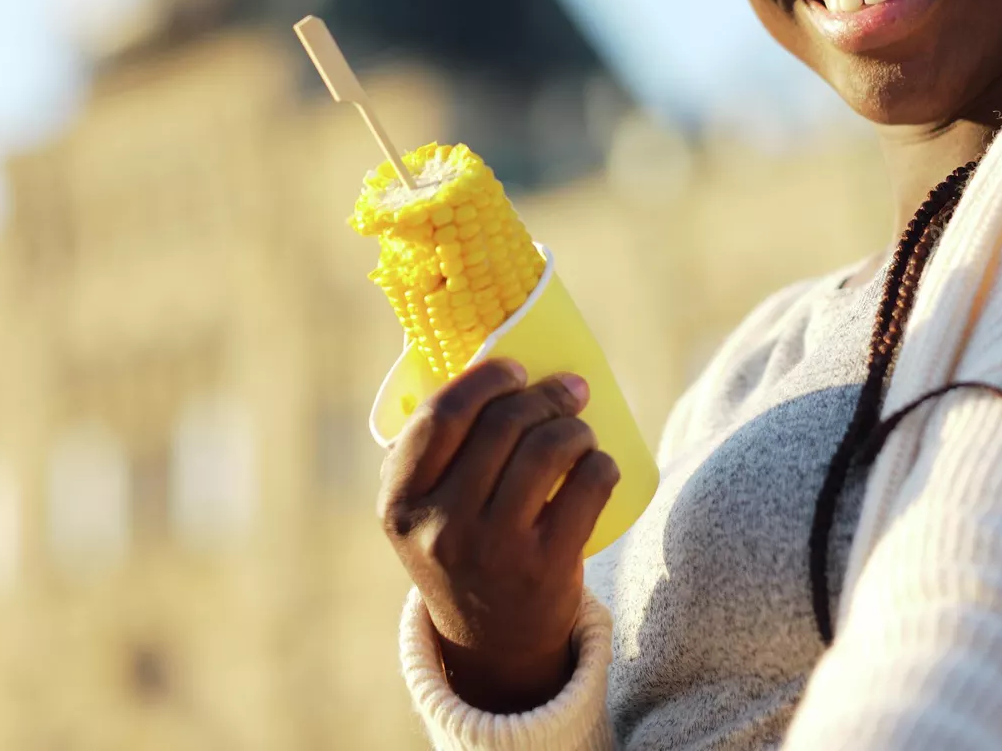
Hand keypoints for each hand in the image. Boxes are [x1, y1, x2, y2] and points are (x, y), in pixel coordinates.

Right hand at [378, 358, 620, 712]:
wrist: (494, 643)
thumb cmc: (463, 548)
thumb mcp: (426, 510)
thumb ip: (435, 451)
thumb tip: (484, 359)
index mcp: (400, 503)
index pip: (441, 417)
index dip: (485, 381)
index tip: (515, 369)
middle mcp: (441, 527)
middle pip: (503, 425)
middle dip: (544, 395)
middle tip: (568, 390)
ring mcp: (495, 549)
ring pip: (548, 449)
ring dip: (575, 426)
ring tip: (580, 431)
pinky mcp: (547, 567)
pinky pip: (588, 486)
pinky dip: (601, 463)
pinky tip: (598, 464)